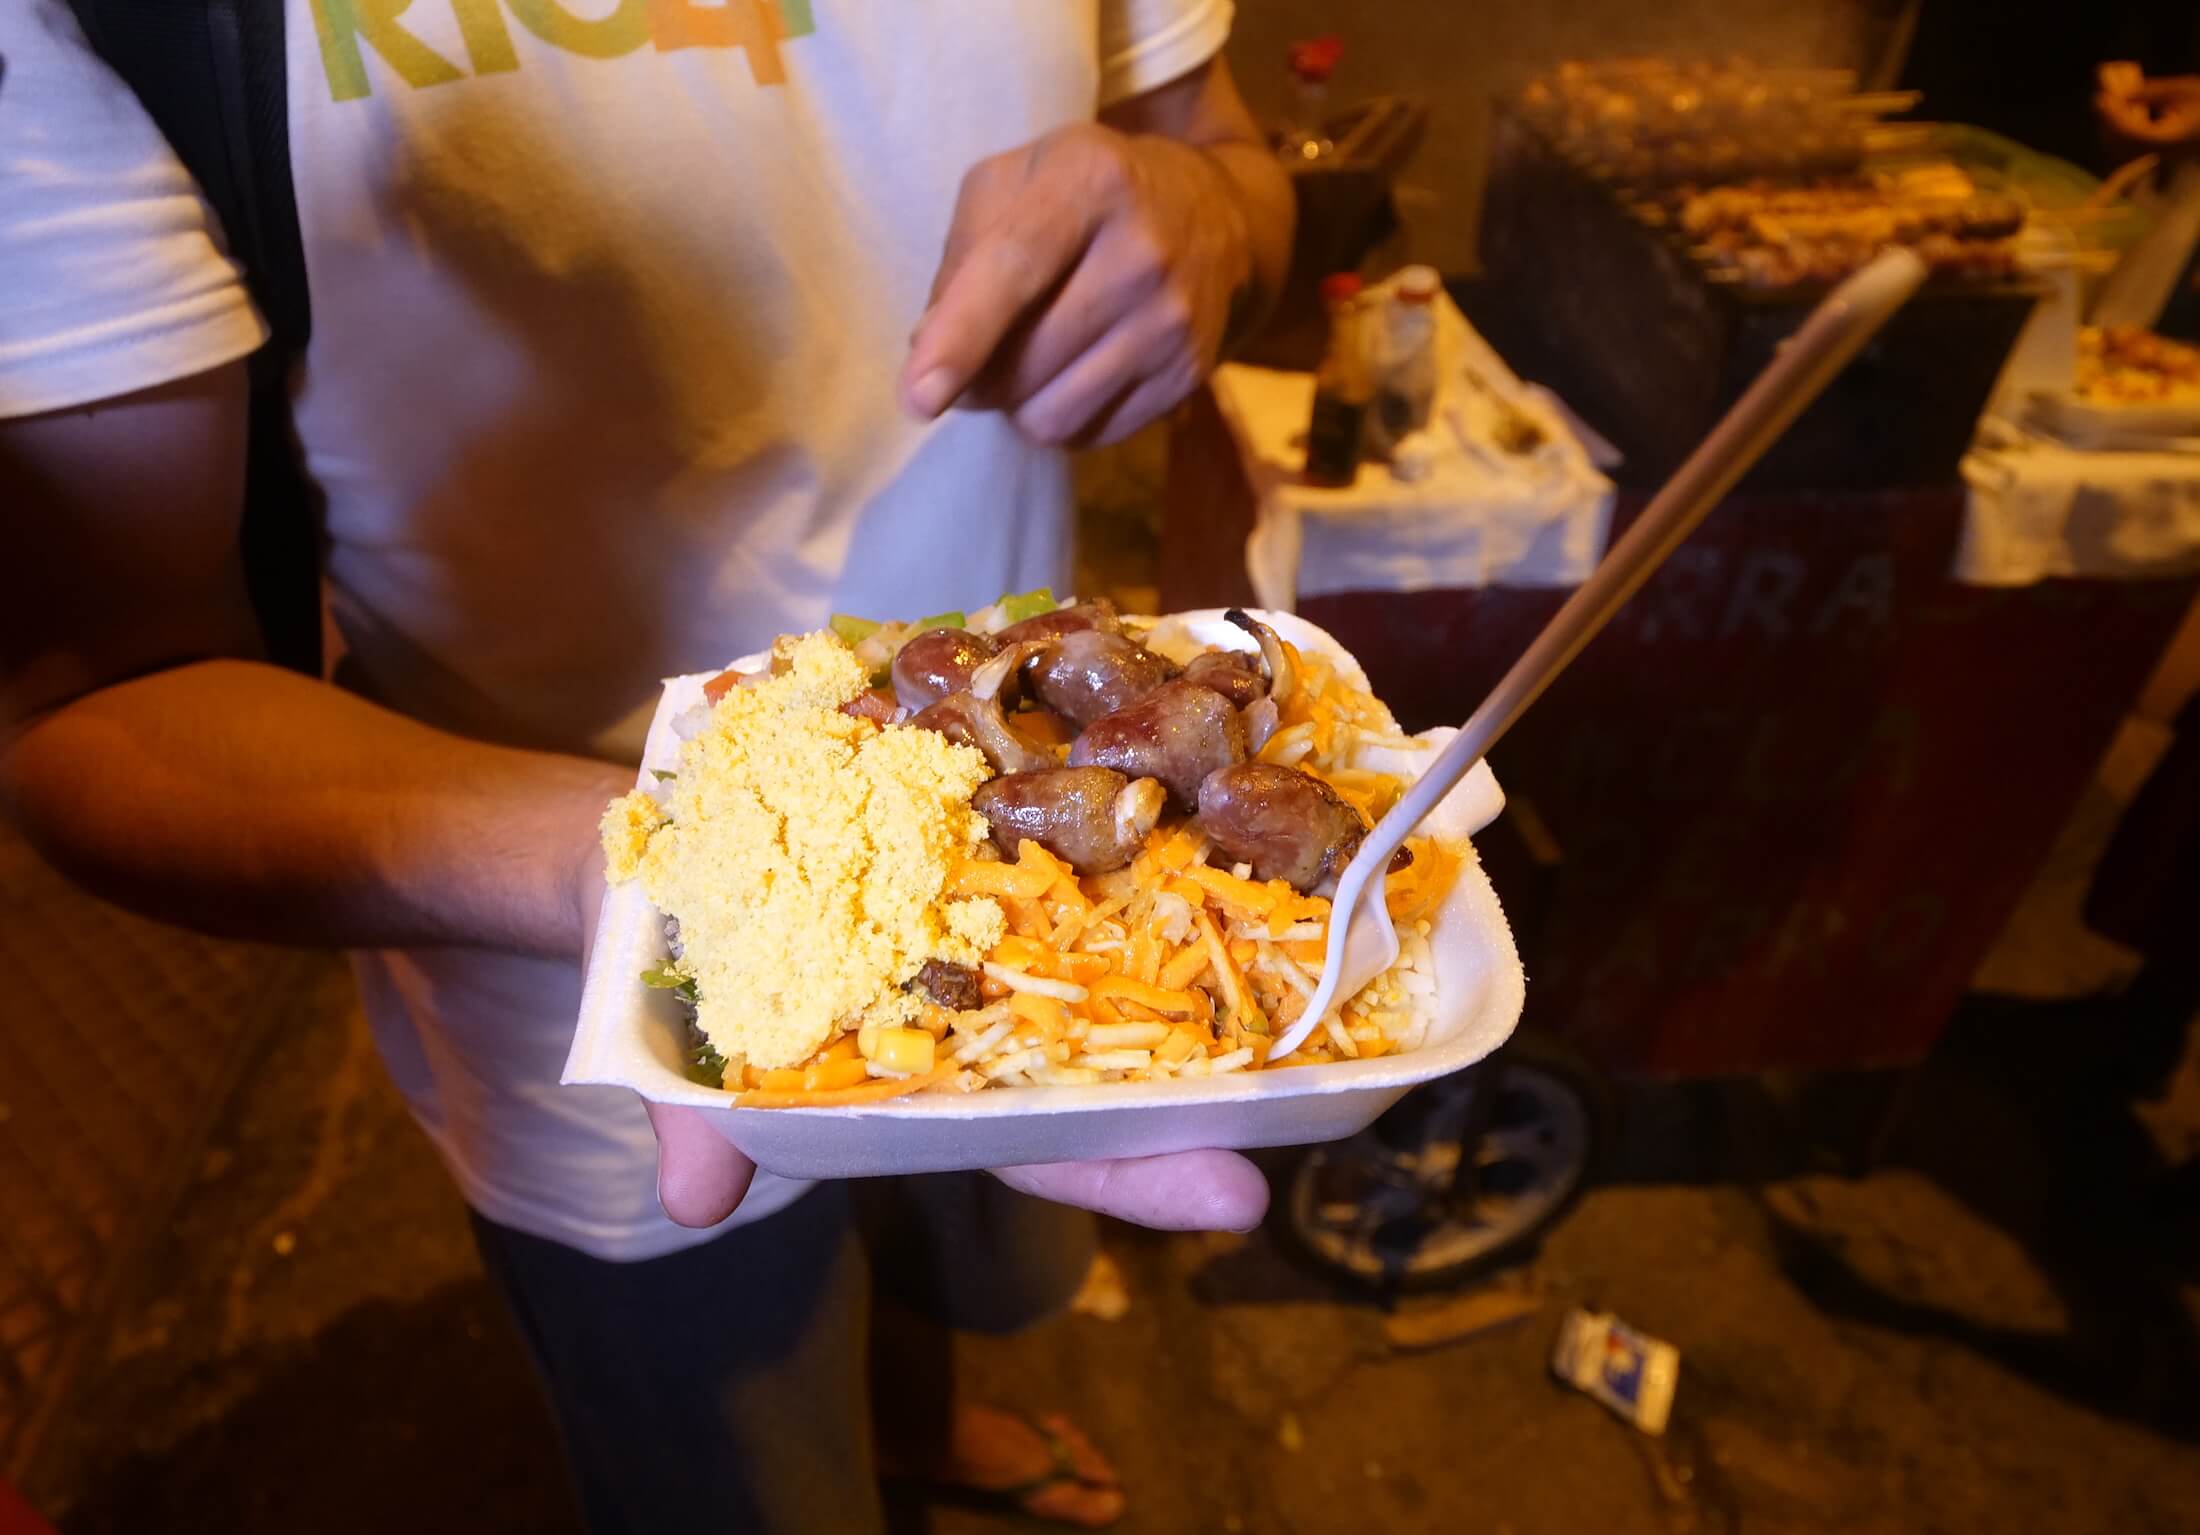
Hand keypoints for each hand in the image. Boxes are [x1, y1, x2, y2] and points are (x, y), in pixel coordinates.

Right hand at [574, 822, 1270, 1231]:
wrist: (661, 848)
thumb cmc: (687, 970)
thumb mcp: (684, 1051)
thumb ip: (701, 1119)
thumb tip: (693, 1196)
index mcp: (943, 1071)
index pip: (1051, 1140)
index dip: (1136, 1170)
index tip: (1238, 1191)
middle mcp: (997, 988)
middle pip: (1125, 1037)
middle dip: (1218, 1058)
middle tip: (1332, 1071)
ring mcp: (1002, 898)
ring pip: (1124, 911)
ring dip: (1211, 889)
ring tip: (1305, 857)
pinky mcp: (988, 807)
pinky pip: (1075, 793)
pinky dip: (1132, 762)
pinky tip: (1208, 720)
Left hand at [900, 123, 1255, 447]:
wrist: (1214, 214)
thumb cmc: (1087, 192)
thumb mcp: (1018, 179)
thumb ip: (963, 253)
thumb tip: (928, 351)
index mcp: (1091, 181)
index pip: (1014, 269)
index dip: (961, 337)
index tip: (918, 398)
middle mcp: (1143, 252)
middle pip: (1025, 362)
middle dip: (977, 379)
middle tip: (975, 357)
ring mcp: (1173, 320)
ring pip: (1053, 415)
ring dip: (1017, 406)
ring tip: (1026, 363)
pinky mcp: (1189, 374)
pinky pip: (1090, 435)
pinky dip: (1061, 418)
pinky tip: (1071, 374)